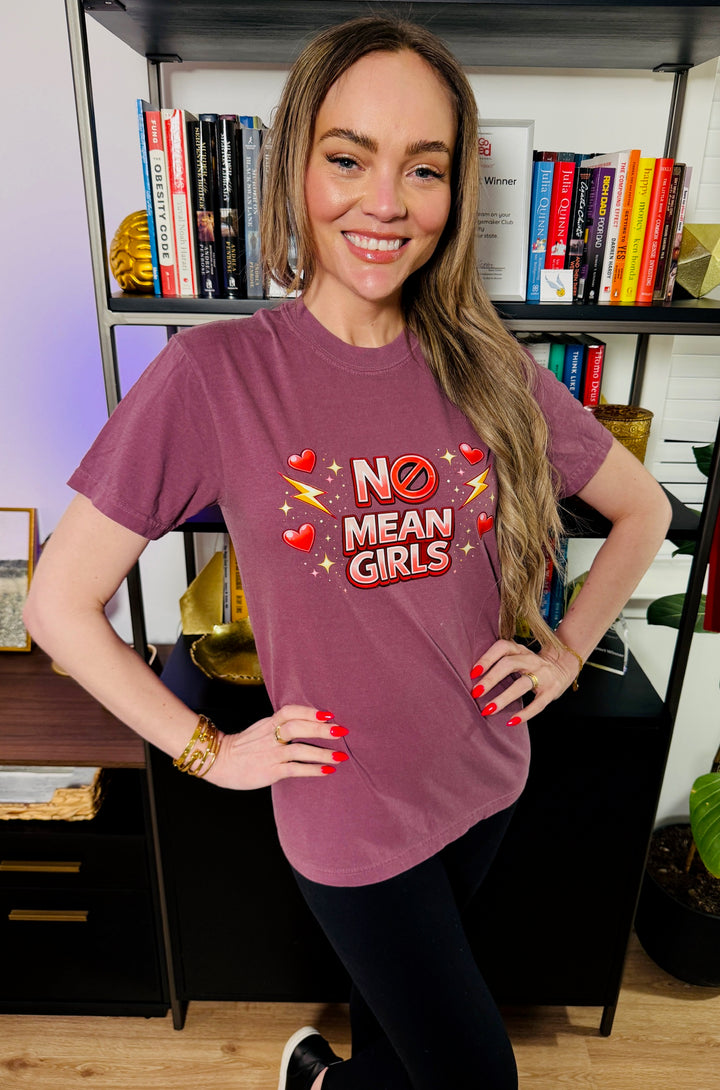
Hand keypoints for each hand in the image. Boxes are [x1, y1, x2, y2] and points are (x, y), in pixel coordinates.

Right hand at [204, 705, 349, 789]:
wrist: (218, 761)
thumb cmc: (244, 747)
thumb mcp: (261, 729)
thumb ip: (280, 725)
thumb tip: (307, 723)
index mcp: (269, 723)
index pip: (290, 711)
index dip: (309, 711)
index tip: (328, 713)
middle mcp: (271, 736)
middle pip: (298, 727)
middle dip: (321, 729)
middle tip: (341, 731)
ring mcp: (270, 754)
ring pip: (299, 749)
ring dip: (322, 752)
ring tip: (341, 755)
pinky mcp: (270, 771)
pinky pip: (294, 769)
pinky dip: (312, 769)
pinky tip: (327, 770)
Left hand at [469, 639, 579, 725]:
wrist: (564, 666)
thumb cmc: (530, 664)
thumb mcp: (518, 656)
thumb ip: (500, 661)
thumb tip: (471, 676)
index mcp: (520, 650)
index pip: (502, 647)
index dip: (487, 658)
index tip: (473, 673)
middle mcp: (531, 660)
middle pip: (509, 664)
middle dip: (490, 679)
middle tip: (475, 693)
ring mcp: (543, 675)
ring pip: (521, 684)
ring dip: (503, 698)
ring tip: (488, 710)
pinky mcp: (551, 691)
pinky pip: (538, 704)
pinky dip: (525, 713)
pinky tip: (511, 722)